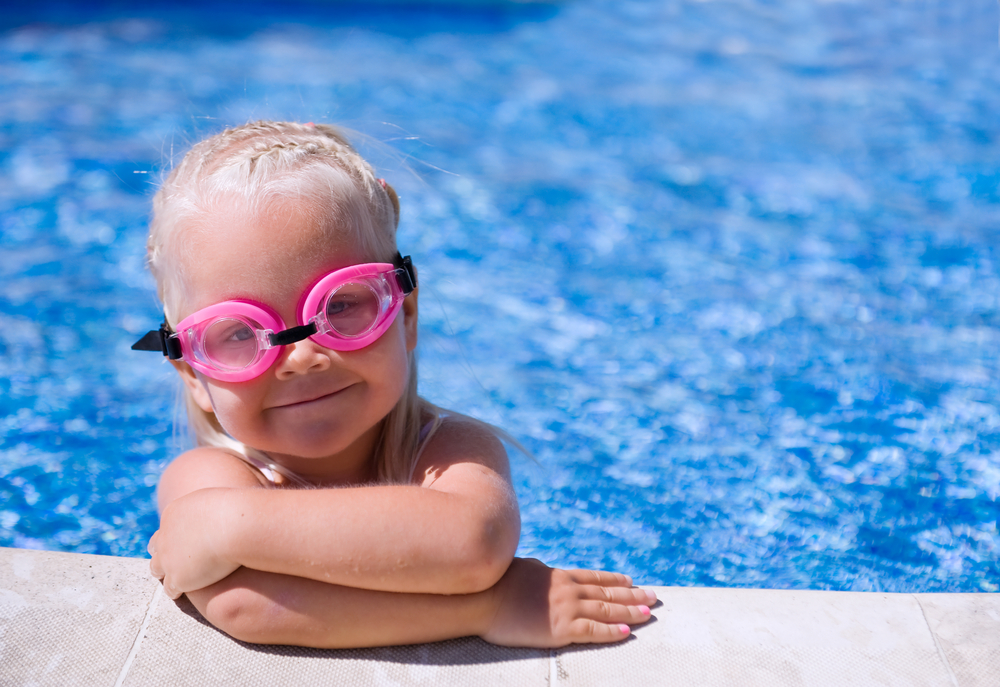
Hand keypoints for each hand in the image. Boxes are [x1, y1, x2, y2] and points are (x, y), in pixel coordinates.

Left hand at [147, 487, 239, 598]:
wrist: (235, 528)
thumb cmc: (235, 510)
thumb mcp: (217, 501)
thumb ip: (209, 507)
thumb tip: (217, 511)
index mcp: (173, 514)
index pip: (167, 527)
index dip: (176, 535)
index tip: (187, 541)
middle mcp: (165, 536)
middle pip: (155, 547)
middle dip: (164, 552)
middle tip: (177, 559)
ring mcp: (168, 559)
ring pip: (157, 569)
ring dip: (167, 573)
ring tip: (180, 578)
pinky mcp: (177, 578)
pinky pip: (170, 589)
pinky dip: (176, 590)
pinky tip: (186, 591)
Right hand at [480, 558, 655, 647]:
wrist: (482, 597)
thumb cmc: (496, 581)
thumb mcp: (525, 568)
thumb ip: (542, 571)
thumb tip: (547, 569)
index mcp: (559, 575)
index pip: (595, 577)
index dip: (616, 580)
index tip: (633, 581)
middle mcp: (568, 589)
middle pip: (608, 593)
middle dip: (633, 595)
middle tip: (654, 597)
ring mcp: (566, 609)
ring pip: (607, 610)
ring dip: (630, 611)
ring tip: (648, 613)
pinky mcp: (560, 630)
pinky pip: (592, 631)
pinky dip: (611, 632)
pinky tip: (626, 632)